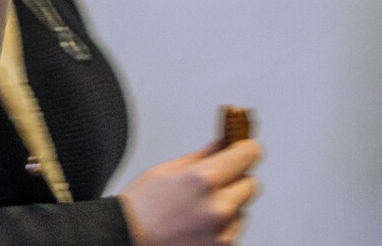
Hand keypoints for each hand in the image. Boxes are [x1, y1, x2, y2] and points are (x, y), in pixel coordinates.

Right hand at [119, 140, 262, 245]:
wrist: (130, 238)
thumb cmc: (141, 206)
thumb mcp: (166, 170)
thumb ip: (202, 157)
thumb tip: (223, 145)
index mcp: (202, 179)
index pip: (246, 156)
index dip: (247, 148)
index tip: (246, 146)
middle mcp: (218, 206)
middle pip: (251, 183)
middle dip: (237, 178)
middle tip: (217, 179)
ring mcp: (223, 231)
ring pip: (243, 208)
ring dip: (229, 204)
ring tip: (198, 208)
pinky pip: (235, 228)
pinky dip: (223, 224)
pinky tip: (199, 223)